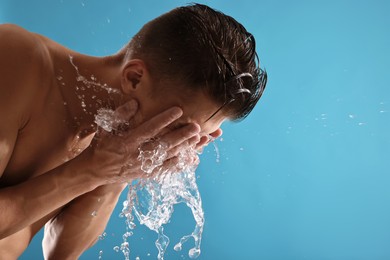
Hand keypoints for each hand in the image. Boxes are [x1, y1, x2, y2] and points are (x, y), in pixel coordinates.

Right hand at [83, 100, 200, 183]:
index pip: (148, 129)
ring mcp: (143, 167)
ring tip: (198, 138)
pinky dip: (179, 164)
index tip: (178, 110)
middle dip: (181, 136)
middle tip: (196, 127)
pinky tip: (192, 158)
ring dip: (184, 148)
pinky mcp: (146, 174)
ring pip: (167, 157)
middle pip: (162, 145)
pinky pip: (166, 170)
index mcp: (126, 142)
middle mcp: (136, 155)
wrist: (97, 170)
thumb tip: (134, 102)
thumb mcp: (106, 127)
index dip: (164, 119)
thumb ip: (120, 115)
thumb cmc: (103, 144)